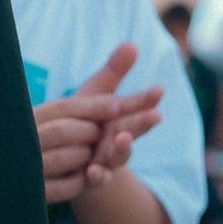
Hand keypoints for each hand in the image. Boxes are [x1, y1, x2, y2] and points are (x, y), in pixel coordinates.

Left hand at [74, 44, 161, 186]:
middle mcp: (116, 140)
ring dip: (122, 150)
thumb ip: (115, 71)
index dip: (146, 99)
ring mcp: (106, 160)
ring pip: (118, 156)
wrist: (64, 152)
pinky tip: (93, 171)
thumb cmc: (84, 117)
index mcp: (118, 118)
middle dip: (143, 123)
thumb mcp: (96, 92)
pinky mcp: (91, 178)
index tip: (158, 90)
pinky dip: (98, 176)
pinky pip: (97, 179)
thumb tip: (132, 44)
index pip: (135, 106)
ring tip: (123, 140)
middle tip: (155, 116)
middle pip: (132, 130)